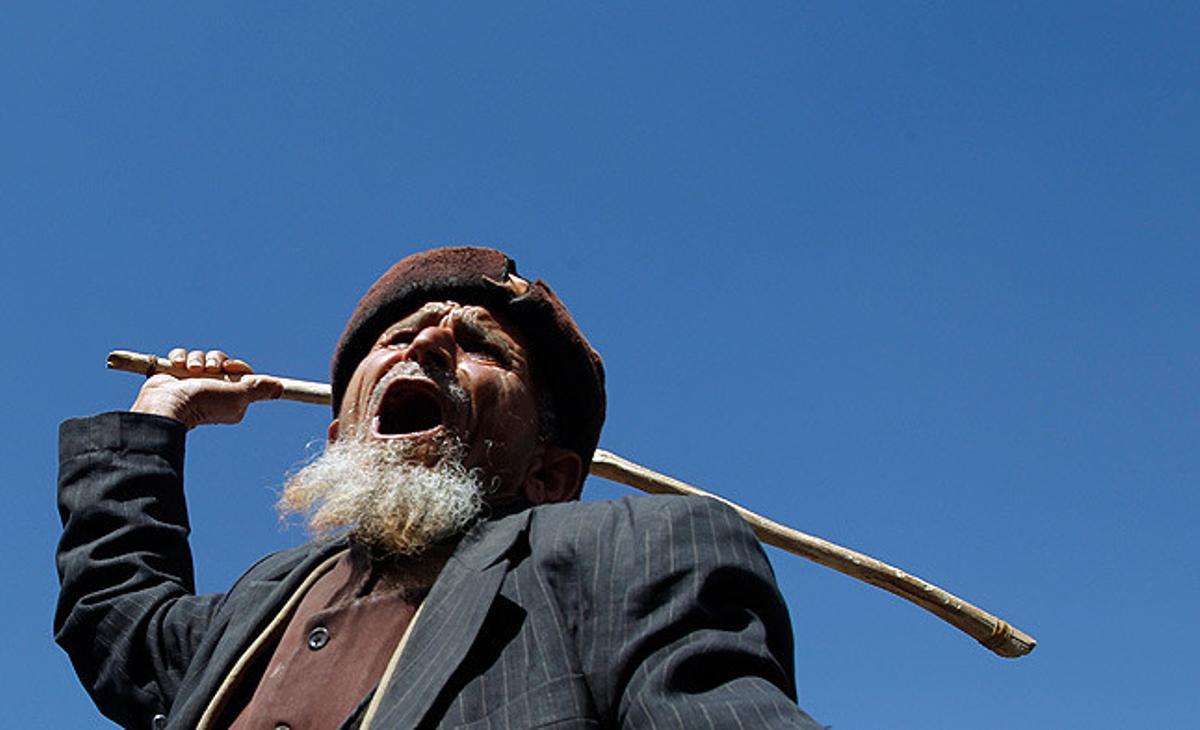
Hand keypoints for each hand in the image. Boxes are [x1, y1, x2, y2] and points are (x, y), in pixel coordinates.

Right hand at [130, 348, 283, 428]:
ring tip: (191, 370)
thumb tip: (280, 388)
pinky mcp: (175, 374)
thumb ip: (258, 389)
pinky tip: (177, 366)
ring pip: (202, 356)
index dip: (237, 367)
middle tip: (210, 369)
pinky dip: (180, 357)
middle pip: (222, 362)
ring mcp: (194, 381)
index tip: (231, 368)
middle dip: (216, 360)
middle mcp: (213, 389)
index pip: (242, 373)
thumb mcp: (237, 396)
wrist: (166, 404)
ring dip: (197, 359)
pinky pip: (182, 355)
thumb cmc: (203, 403)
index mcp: (231, 397)